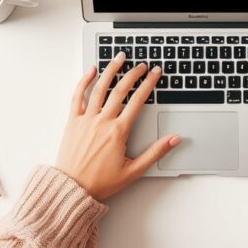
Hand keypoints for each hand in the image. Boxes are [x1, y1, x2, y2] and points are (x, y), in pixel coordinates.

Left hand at [56, 53, 180, 200]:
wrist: (72, 189)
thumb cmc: (101, 182)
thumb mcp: (133, 170)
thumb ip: (155, 153)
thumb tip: (175, 140)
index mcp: (118, 132)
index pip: (138, 101)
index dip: (148, 84)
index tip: (155, 73)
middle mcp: (102, 121)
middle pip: (120, 90)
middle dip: (133, 74)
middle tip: (142, 65)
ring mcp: (86, 119)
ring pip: (100, 88)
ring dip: (111, 70)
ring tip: (120, 58)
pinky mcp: (72, 121)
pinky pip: (78, 96)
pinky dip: (84, 81)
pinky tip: (91, 70)